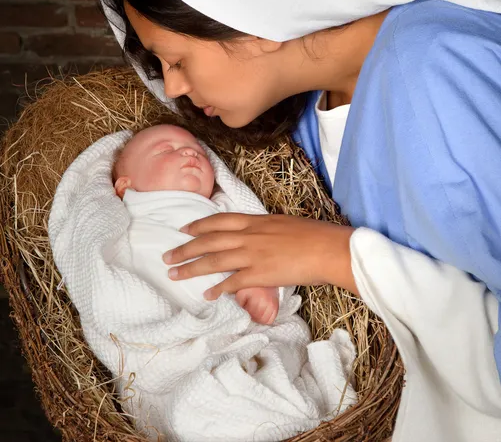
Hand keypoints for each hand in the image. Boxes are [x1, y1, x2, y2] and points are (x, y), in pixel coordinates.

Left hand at [162, 213, 357, 299]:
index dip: (199, 225)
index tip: (184, 229)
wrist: (329, 248)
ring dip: (191, 267)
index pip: (219, 220)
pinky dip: (218, 289)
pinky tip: (206, 295)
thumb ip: (266, 231)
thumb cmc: (313, 235)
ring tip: (174, 274)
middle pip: (209, 240)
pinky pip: (233, 282)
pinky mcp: (261, 273)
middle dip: (185, 248)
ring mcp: (253, 254)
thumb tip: (258, 237)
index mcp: (256, 221)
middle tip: (167, 256)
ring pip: (214, 260)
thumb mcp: (285, 225)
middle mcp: (250, 235)